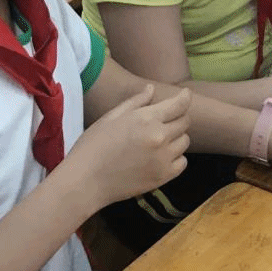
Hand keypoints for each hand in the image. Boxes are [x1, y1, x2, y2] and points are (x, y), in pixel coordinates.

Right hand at [66, 84, 190, 205]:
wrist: (85, 181)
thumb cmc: (93, 145)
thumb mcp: (111, 117)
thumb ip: (135, 102)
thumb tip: (151, 89)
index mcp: (146, 119)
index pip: (179, 104)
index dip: (185, 97)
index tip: (186, 94)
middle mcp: (160, 136)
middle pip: (184, 122)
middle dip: (178, 118)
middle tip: (165, 121)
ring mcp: (163, 158)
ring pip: (184, 142)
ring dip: (176, 138)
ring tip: (159, 140)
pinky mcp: (163, 176)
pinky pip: (182, 162)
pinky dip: (176, 158)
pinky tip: (161, 157)